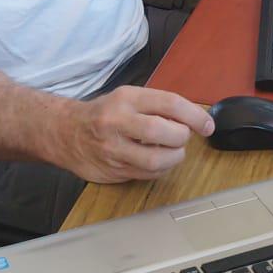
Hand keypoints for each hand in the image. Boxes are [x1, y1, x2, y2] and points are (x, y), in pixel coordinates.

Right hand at [59, 86, 215, 183]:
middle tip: (182, 136)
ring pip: (157, 159)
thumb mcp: (128, 97)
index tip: (207, 124)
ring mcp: (113, 149)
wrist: (66, 133)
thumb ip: (157, 105)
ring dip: (175, 157)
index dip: (194, 115)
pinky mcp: (112, 171)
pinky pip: (147, 174)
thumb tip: (193, 118)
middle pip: (164, 132)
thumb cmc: (103, 113)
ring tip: (173, 150)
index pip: (169, 103)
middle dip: (182, 136)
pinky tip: (159, 161)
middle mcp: (117, 122)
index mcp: (126, 99)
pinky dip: (161, 169)